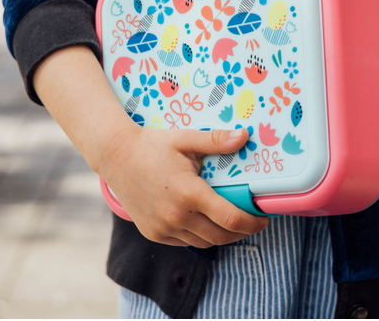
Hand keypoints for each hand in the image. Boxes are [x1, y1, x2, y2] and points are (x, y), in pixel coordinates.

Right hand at [99, 126, 269, 247]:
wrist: (115, 156)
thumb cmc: (152, 145)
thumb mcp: (185, 139)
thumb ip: (216, 141)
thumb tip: (245, 136)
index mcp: (189, 193)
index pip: (231, 219)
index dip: (253, 222)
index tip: (263, 218)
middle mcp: (177, 216)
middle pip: (221, 236)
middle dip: (243, 232)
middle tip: (252, 221)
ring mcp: (163, 228)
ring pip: (204, 243)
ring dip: (221, 235)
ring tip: (230, 222)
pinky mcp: (153, 233)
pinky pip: (185, 242)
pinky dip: (199, 236)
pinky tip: (204, 222)